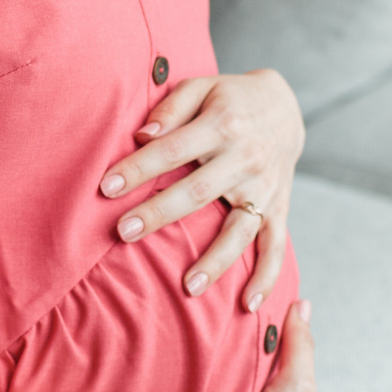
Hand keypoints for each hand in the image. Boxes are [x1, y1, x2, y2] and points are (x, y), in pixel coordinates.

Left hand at [100, 69, 304, 312]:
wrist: (286, 109)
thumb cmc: (229, 99)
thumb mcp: (201, 87)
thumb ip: (172, 108)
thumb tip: (143, 135)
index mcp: (222, 124)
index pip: (172, 149)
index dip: (138, 169)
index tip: (106, 187)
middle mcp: (245, 158)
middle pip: (198, 191)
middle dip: (160, 214)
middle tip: (123, 232)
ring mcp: (263, 188)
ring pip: (239, 229)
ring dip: (215, 260)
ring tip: (187, 287)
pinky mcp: (279, 208)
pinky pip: (275, 246)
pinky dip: (266, 276)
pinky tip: (248, 304)